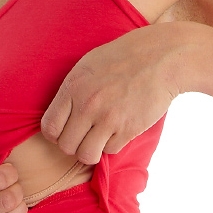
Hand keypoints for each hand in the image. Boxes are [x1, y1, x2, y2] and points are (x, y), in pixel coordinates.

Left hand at [41, 24, 183, 163]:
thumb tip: (60, 116)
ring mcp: (108, 118)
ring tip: (98, 139)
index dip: (55, 135)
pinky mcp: (128, 129)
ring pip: (86, 155)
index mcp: (73, 87)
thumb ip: (71, 91)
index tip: (66, 130)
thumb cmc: (124, 58)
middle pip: (66, 146)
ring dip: (91, 151)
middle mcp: (87, 105)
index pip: (49, 128)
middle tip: (85, 135)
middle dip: (74, 145)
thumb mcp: (88, 66)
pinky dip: (113, 144)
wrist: (162, 57)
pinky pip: (110, 150)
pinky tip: (119, 128)